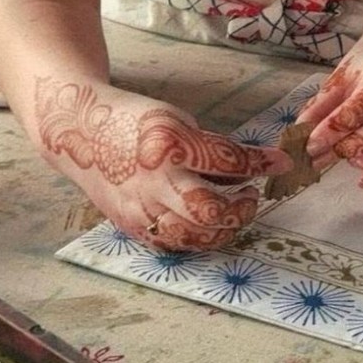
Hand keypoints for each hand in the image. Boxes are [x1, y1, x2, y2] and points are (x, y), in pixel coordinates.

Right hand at [35, 78, 291, 250]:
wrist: (80, 133)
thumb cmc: (134, 121)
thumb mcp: (177, 119)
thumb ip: (209, 147)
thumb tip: (246, 169)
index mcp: (170, 145)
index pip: (228, 161)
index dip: (261, 163)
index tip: (283, 162)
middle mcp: (155, 181)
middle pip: (210, 210)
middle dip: (241, 209)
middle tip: (253, 196)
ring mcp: (140, 208)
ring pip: (193, 235)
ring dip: (223, 229)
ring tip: (235, 211)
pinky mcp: (132, 226)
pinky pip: (173, 242)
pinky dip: (198, 238)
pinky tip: (209, 225)